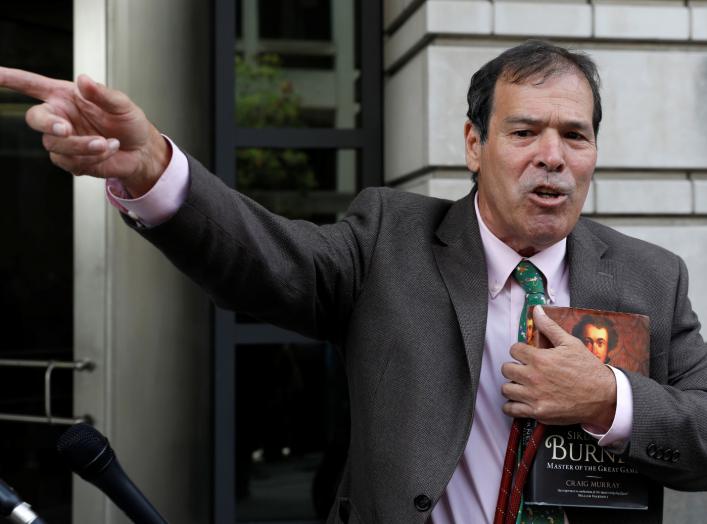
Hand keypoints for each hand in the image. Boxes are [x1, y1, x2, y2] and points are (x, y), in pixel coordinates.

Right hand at [0, 67, 169, 196]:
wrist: (140, 151)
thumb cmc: (129, 123)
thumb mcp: (122, 105)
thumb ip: (103, 93)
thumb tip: (84, 80)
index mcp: (65, 97)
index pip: (31, 85)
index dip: (11, 78)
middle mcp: (60, 117)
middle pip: (35, 119)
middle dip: (48, 125)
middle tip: (65, 129)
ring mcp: (64, 141)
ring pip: (55, 146)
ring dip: (82, 146)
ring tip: (106, 143)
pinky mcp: (71, 161)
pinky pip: (71, 163)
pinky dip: (92, 158)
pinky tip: (107, 151)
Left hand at [501, 305, 616, 430]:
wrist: (604, 397)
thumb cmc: (588, 369)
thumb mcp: (571, 343)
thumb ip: (550, 327)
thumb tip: (537, 311)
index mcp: (539, 358)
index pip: (513, 350)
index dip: (519, 351)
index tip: (525, 355)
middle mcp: (533, 377)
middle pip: (506, 369)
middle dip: (513, 367)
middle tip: (523, 370)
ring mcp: (534, 396)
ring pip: (506, 389)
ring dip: (512, 386)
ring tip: (521, 385)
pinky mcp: (538, 412)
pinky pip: (511, 409)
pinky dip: (511, 406)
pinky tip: (519, 401)